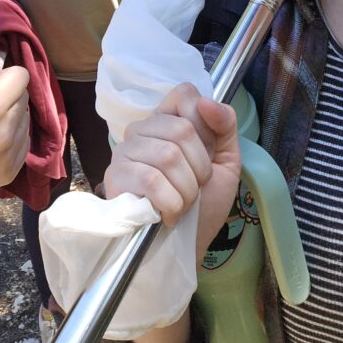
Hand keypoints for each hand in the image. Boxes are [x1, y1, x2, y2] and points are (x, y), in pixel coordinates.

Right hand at [0, 29, 29, 206]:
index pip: (21, 76)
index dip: (0, 77)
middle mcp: (6, 132)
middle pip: (23, 97)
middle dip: (4, 95)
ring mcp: (10, 155)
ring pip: (25, 120)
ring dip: (8, 116)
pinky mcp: (9, 172)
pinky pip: (24, 144)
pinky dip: (11, 137)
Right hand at [104, 83, 239, 252]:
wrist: (184, 249)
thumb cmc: (204, 206)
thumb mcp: (226, 163)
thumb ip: (225, 126)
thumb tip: (207, 102)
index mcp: (169, 120)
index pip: (184, 93)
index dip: (203, 121)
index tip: (207, 151)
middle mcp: (143, 128)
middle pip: (182, 129)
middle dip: (199, 169)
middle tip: (194, 189)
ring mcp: (125, 150)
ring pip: (168, 155)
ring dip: (186, 191)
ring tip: (181, 205)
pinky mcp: (116, 176)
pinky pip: (151, 179)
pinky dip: (170, 204)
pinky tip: (166, 214)